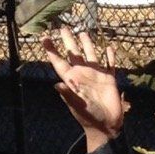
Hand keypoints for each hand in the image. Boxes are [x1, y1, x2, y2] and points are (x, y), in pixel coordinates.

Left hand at [40, 26, 124, 150]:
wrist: (107, 126)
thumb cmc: (89, 117)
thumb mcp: (77, 106)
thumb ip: (68, 94)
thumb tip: (56, 84)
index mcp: (72, 80)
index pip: (60, 62)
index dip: (52, 50)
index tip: (45, 37)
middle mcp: (83, 74)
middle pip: (74, 53)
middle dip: (69, 41)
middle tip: (63, 27)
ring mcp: (97, 75)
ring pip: (91, 55)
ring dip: (87, 44)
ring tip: (83, 32)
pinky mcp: (110, 79)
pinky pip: (109, 64)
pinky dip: (110, 56)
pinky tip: (109, 47)